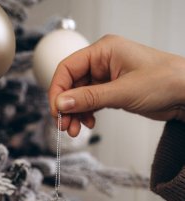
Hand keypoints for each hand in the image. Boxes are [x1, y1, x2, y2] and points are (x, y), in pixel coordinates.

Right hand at [49, 34, 184, 135]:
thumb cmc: (164, 81)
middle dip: (67, 106)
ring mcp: (108, 77)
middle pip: (72, 84)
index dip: (58, 90)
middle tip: (64, 126)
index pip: (68, 68)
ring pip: (80, 95)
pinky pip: (91, 101)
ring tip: (75, 130)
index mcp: (103, 51)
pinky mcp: (113, 90)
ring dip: (75, 113)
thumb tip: (61, 102)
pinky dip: (87, 113)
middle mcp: (103, 62)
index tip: (55, 111)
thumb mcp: (122, 91)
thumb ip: (89, 98)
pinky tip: (89, 123)